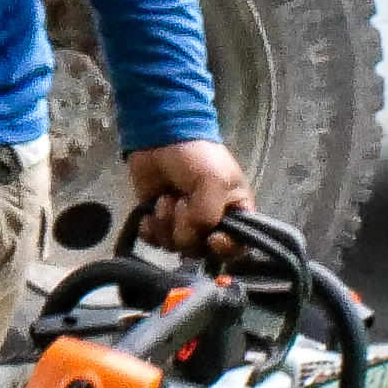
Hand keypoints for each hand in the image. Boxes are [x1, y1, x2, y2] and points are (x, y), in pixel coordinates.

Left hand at [127, 139, 254, 256]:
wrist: (159, 137)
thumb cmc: (196, 156)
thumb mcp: (214, 182)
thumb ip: (209, 216)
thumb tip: (194, 237)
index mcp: (235, 213)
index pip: (238, 248)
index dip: (225, 249)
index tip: (213, 238)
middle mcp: (210, 223)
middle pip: (200, 250)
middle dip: (187, 230)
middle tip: (181, 203)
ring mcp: (182, 222)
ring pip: (175, 246)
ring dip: (167, 224)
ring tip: (165, 198)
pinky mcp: (157, 219)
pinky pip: (154, 241)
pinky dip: (150, 230)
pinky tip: (150, 213)